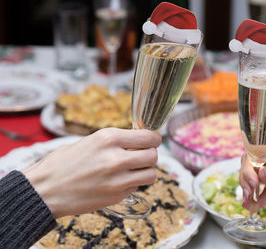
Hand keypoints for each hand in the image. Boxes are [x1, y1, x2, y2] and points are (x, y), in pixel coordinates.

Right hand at [22, 128, 160, 217]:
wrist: (45, 190)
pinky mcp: (117, 196)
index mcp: (109, 137)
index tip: (151, 141)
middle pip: (154, 155)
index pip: (149, 137)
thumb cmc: (64, 163)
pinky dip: (133, 183)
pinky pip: (137, 186)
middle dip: (149, 155)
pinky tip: (119, 181)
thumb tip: (140, 140)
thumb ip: (117, 140)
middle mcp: (117, 157)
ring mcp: (118, 179)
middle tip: (141, 156)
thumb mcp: (92, 141)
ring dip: (145, 171)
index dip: (153, 139)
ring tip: (133, 169)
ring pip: (151, 173)